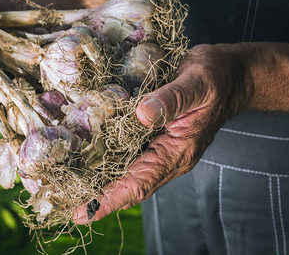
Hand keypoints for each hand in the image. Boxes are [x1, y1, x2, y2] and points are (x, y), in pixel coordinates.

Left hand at [73, 43, 254, 223]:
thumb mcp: (197, 83)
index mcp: (177, 152)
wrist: (229, 75)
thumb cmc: (216, 78)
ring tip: (62, 183)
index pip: (139, 184)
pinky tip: (82, 153)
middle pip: (126, 184)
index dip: (109, 200)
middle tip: (58, 200)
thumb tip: (141, 114)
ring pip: (123, 170)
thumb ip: (171, 99)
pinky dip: (104, 157)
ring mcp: (159, 148)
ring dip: (95, 178)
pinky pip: (126, 152)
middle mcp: (166, 156)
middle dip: (94, 195)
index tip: (80, 212)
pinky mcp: (153, 135)